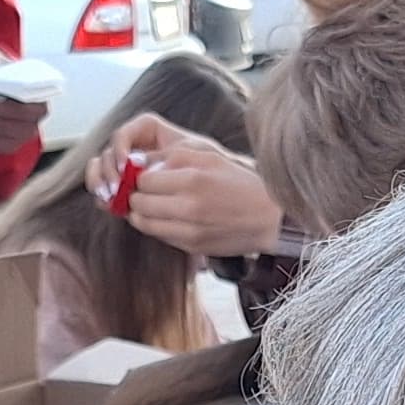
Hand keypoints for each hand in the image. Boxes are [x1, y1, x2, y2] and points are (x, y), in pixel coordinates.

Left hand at [84, 115, 285, 257]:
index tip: (142, 174)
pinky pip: (160, 236)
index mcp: (192, 180)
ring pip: (144, 223)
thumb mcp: (209, 157)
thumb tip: (138, 161)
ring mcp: (189, 231)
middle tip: (140, 190)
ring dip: (140, 213)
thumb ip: (172, 157)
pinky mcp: (192, 247)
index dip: (138, 176)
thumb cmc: (239, 182)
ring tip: (149, 203)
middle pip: (139, 203)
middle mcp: (188, 208)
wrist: (269, 217)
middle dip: (135, 195)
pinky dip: (155, 226)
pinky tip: (165, 216)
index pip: (143, 179)